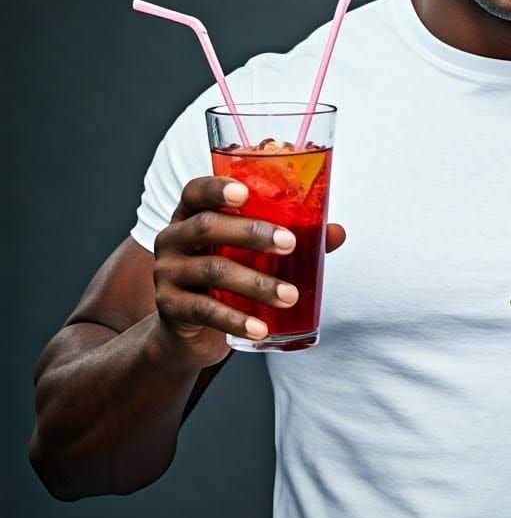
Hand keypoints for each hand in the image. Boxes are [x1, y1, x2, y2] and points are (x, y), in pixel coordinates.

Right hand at [151, 177, 345, 368]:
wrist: (192, 329)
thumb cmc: (228, 275)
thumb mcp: (253, 253)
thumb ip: (291, 238)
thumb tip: (336, 232)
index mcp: (192, 214)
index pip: (196, 191)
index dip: (217, 188)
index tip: (245, 192)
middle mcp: (173, 238)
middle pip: (207, 226)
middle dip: (252, 233)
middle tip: (290, 244)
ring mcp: (167, 273)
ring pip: (212, 271)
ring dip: (256, 283)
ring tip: (290, 296)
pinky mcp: (169, 307)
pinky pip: (204, 310)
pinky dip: (236, 320)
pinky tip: (261, 328)